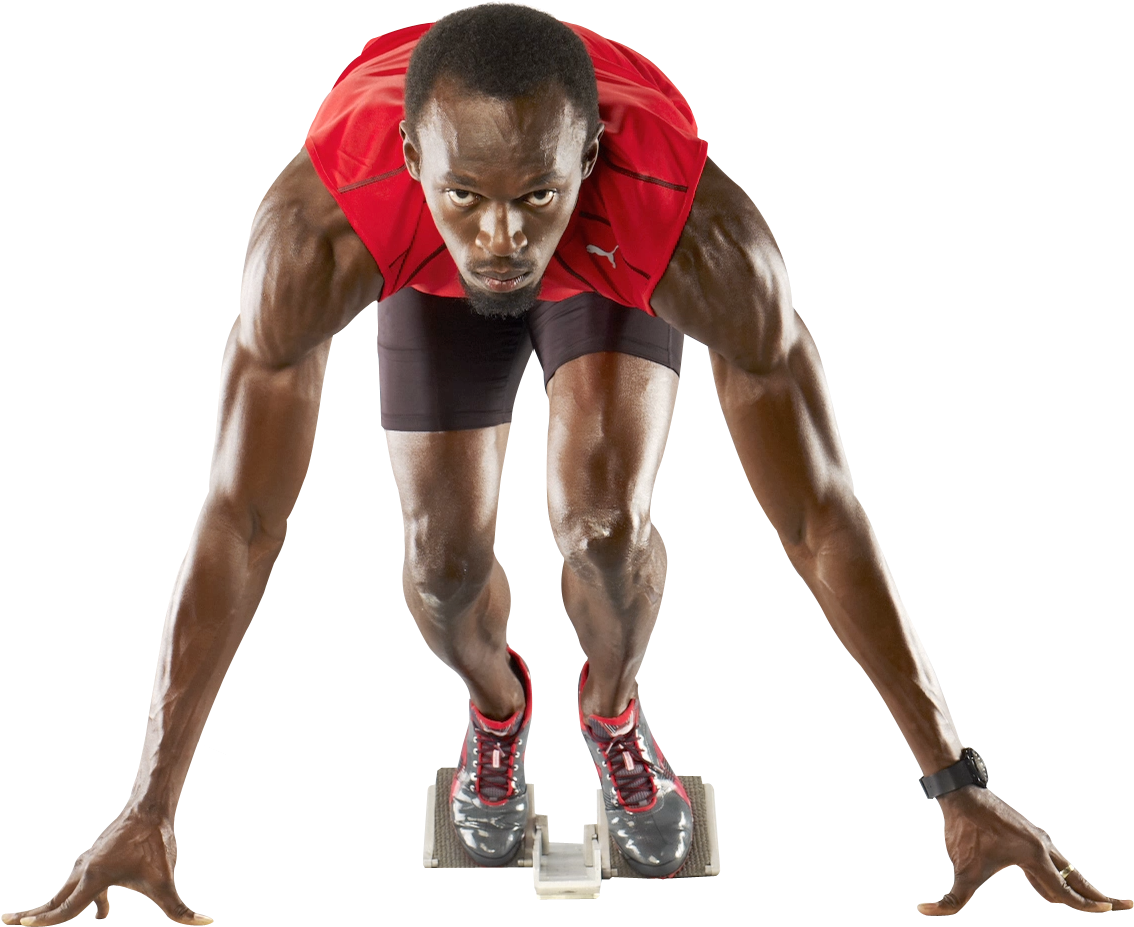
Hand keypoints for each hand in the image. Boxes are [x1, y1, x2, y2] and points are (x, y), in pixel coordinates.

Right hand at [2, 808, 212, 925]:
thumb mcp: (166, 882)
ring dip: (55, 908)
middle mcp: (83, 869)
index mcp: (93, 878)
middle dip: (31, 914)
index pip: (64, 908)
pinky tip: (104, 913)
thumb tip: (206, 923)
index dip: (45, 922)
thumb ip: (180, 908)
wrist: (151, 808)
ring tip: (32, 921)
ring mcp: (88, 861)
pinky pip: (84, 883)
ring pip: (67, 890)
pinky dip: (87, 900)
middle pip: (53, 898)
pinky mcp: (97, 857)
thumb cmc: (156, 843)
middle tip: (6, 921)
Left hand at [918, 786, 1132, 914]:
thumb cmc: (962, 830)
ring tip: (1096, 902)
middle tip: (1128, 905)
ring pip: (1066, 867)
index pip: (1065, 892)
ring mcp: (1037, 837)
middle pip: (1078, 877)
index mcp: (1036, 856)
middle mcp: (1043, 845)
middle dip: (1100, 894)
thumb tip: (923, 911)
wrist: (961, 792)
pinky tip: (1049, 889)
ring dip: (1079, 886)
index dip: (1085, 906)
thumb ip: (949, 899)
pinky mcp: (1028, 833)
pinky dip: (1059, 875)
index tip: (1108, 912)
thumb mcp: (959, 869)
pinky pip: (1050, 860)